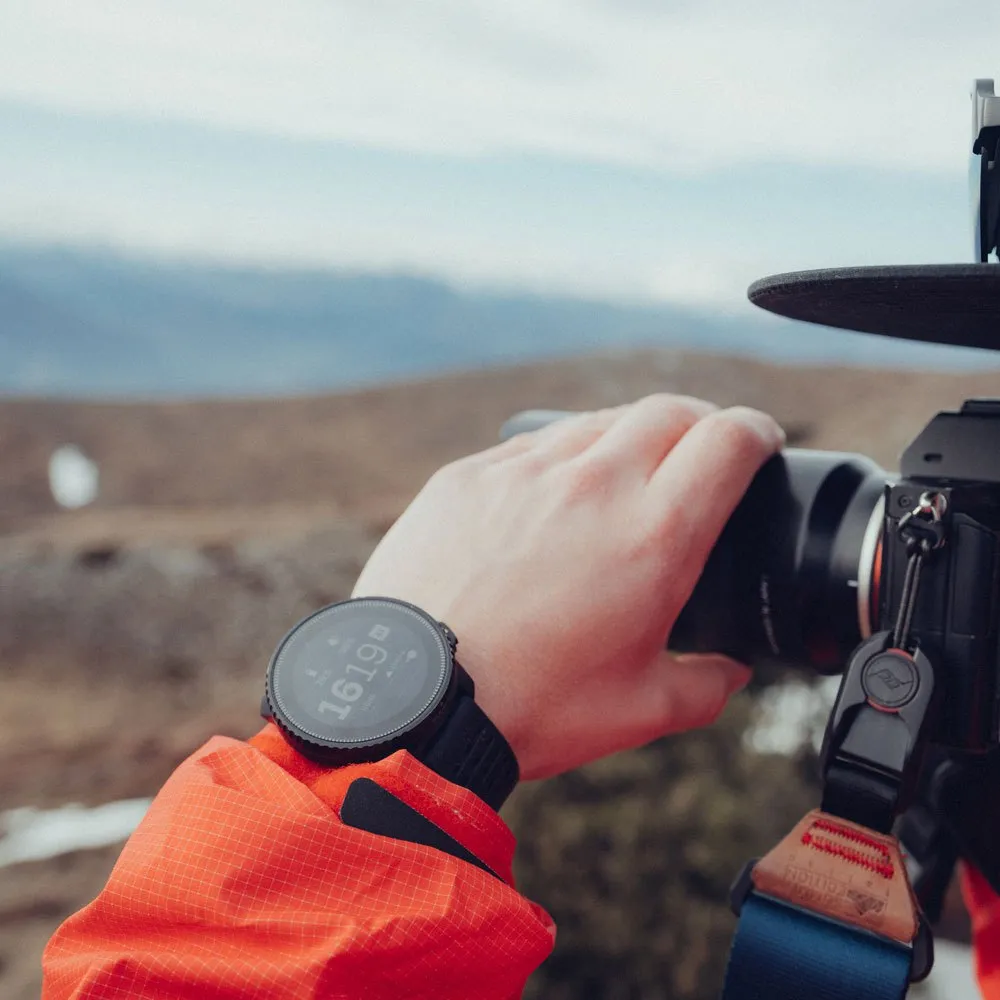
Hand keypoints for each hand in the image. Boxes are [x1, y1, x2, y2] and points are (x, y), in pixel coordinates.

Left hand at [353, 394, 784, 780]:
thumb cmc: (528, 707)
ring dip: (629, 437)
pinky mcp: (469, 476)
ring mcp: (524, 472)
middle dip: (702, 423)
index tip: (760, 444)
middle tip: (702, 452)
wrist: (413, 700)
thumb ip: (704, 687)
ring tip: (627, 475)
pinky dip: (561, 458)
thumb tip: (730, 672)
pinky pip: (532, 446)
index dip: (757, 432)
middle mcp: (593, 484)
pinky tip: (553, 495)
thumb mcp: (639, 710)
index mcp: (653, 535)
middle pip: (670, 411)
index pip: (728, 440)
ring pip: (599, 422)